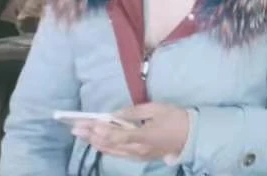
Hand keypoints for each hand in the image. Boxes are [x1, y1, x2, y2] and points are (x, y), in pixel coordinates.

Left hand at [75, 103, 189, 163]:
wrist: (191, 136)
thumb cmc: (175, 118)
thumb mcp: (157, 108)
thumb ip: (134, 111)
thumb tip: (115, 113)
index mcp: (144, 136)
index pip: (118, 135)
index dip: (102, 131)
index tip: (89, 124)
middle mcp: (138, 149)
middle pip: (110, 145)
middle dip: (91, 136)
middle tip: (75, 128)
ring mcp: (137, 156)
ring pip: (110, 151)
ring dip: (94, 143)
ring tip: (81, 135)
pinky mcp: (138, 158)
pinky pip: (117, 154)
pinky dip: (104, 147)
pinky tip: (96, 142)